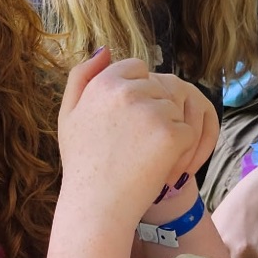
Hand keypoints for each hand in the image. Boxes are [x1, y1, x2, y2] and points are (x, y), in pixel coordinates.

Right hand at [59, 52, 216, 218]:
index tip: (124, 123)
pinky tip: (157, 166)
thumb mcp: (69, 115)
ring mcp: (151, 112)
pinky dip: (179, 152)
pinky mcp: (171, 135)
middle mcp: (127, 91)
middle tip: (131, 145)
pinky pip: (188, 133)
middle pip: (159, 88)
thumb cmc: (82, 162)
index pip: (137, 68)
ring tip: (142, 157)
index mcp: (104, 82)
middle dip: (152, 113)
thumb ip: (82, 77)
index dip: (135, 95)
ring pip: (175, 110)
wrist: (95, 207)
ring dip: (166, 132)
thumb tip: (105, 50)